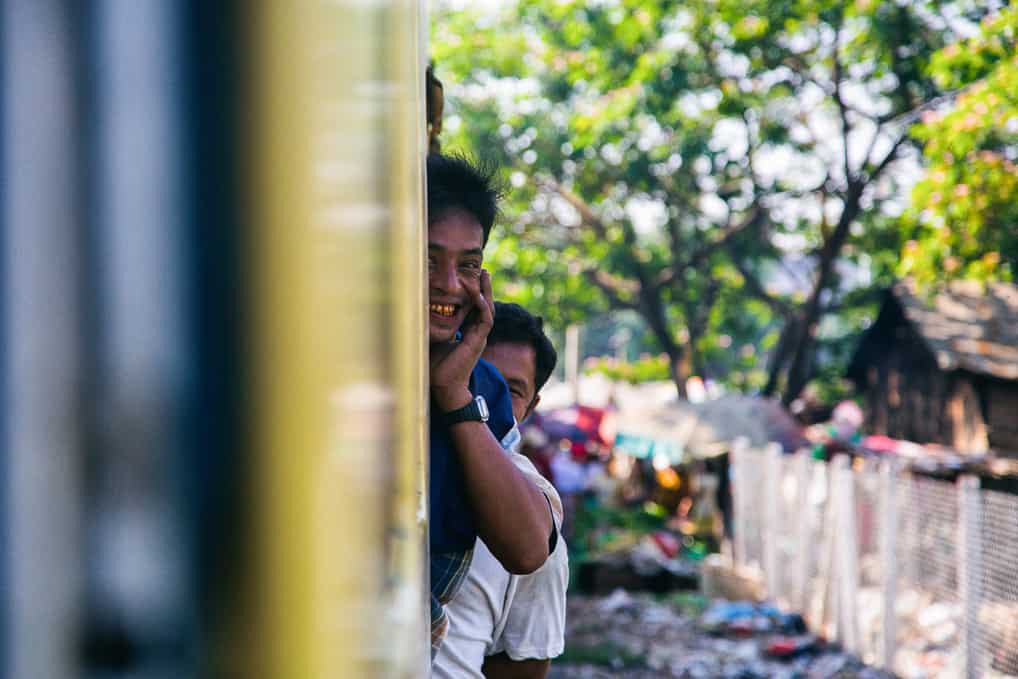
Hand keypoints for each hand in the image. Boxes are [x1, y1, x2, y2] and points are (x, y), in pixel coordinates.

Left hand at [430, 269, 494, 411]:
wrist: (443, 387)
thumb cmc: (435, 366)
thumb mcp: (433, 339)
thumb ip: (432, 326)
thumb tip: (416, 309)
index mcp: (467, 333)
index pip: (474, 308)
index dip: (474, 293)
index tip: (471, 277)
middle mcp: (476, 333)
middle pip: (484, 305)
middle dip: (484, 287)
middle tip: (483, 270)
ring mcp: (479, 337)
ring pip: (488, 309)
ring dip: (486, 292)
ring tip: (484, 275)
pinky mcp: (478, 341)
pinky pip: (485, 319)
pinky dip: (481, 306)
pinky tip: (477, 294)